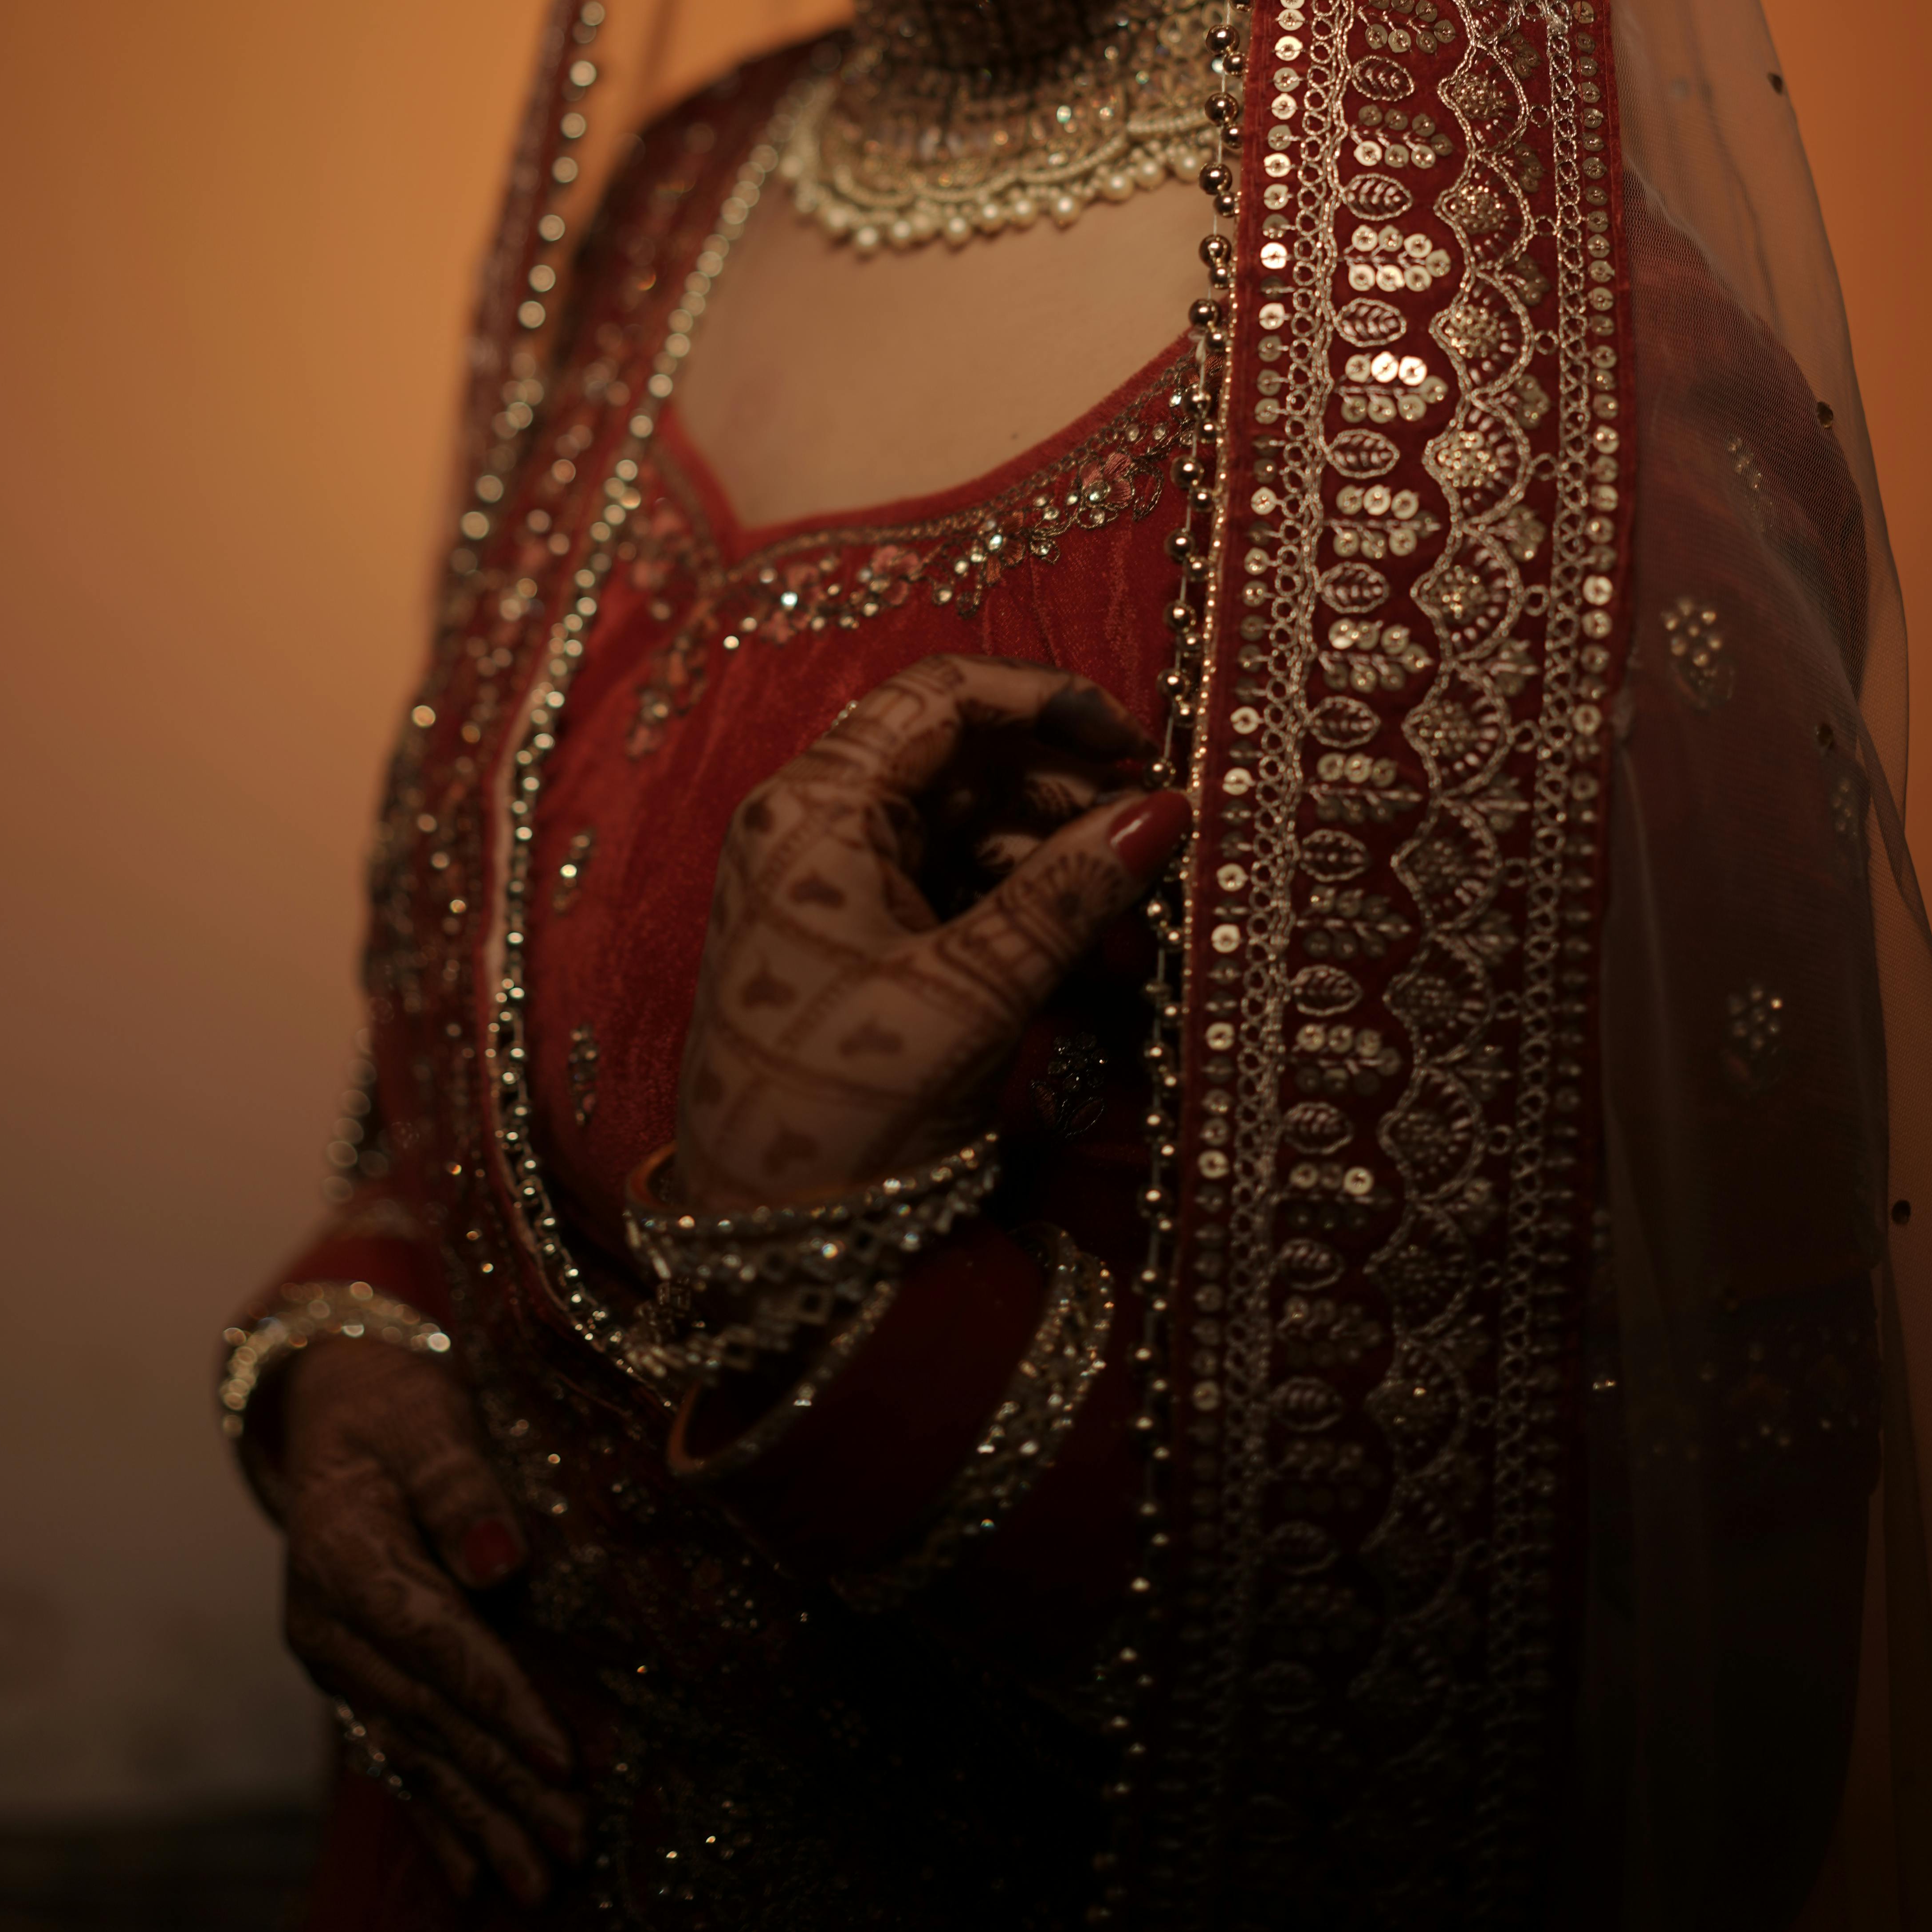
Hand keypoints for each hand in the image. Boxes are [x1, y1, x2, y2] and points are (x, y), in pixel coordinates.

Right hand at [279, 1338, 584, 1908]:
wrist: (333, 1414)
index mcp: (340, 1552)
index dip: (494, 1699)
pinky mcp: (351, 1680)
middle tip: (570, 1847)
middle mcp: (324, 1623)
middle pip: (426, 1713)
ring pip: (413, 1750)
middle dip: (501, 1784)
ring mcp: (333, 1661)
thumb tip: (499, 1562)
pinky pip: (394, 1755)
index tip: (559, 1756)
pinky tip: (471, 1877)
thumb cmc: (395, 1407)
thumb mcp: (428, 1416)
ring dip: (479, 1820)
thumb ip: (460, 1484)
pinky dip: (436, 1817)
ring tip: (538, 1885)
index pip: (430, 1639)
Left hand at [675, 654, 1188, 1211]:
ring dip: (1059, 870)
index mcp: (815, 806)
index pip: (940, 695)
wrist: (765, 1236)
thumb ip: (1071, 891)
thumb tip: (1166, 808)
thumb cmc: (842, 1101)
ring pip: (970, 832)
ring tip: (1138, 929)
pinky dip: (1027, 917)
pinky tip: (1100, 966)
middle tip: (1153, 843)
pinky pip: (957, 894)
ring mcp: (834, 885)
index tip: (1134, 740)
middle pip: (962, 762)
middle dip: (1065, 800)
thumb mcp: (973, 988)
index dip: (1045, 701)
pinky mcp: (860, 942)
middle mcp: (815, 827)